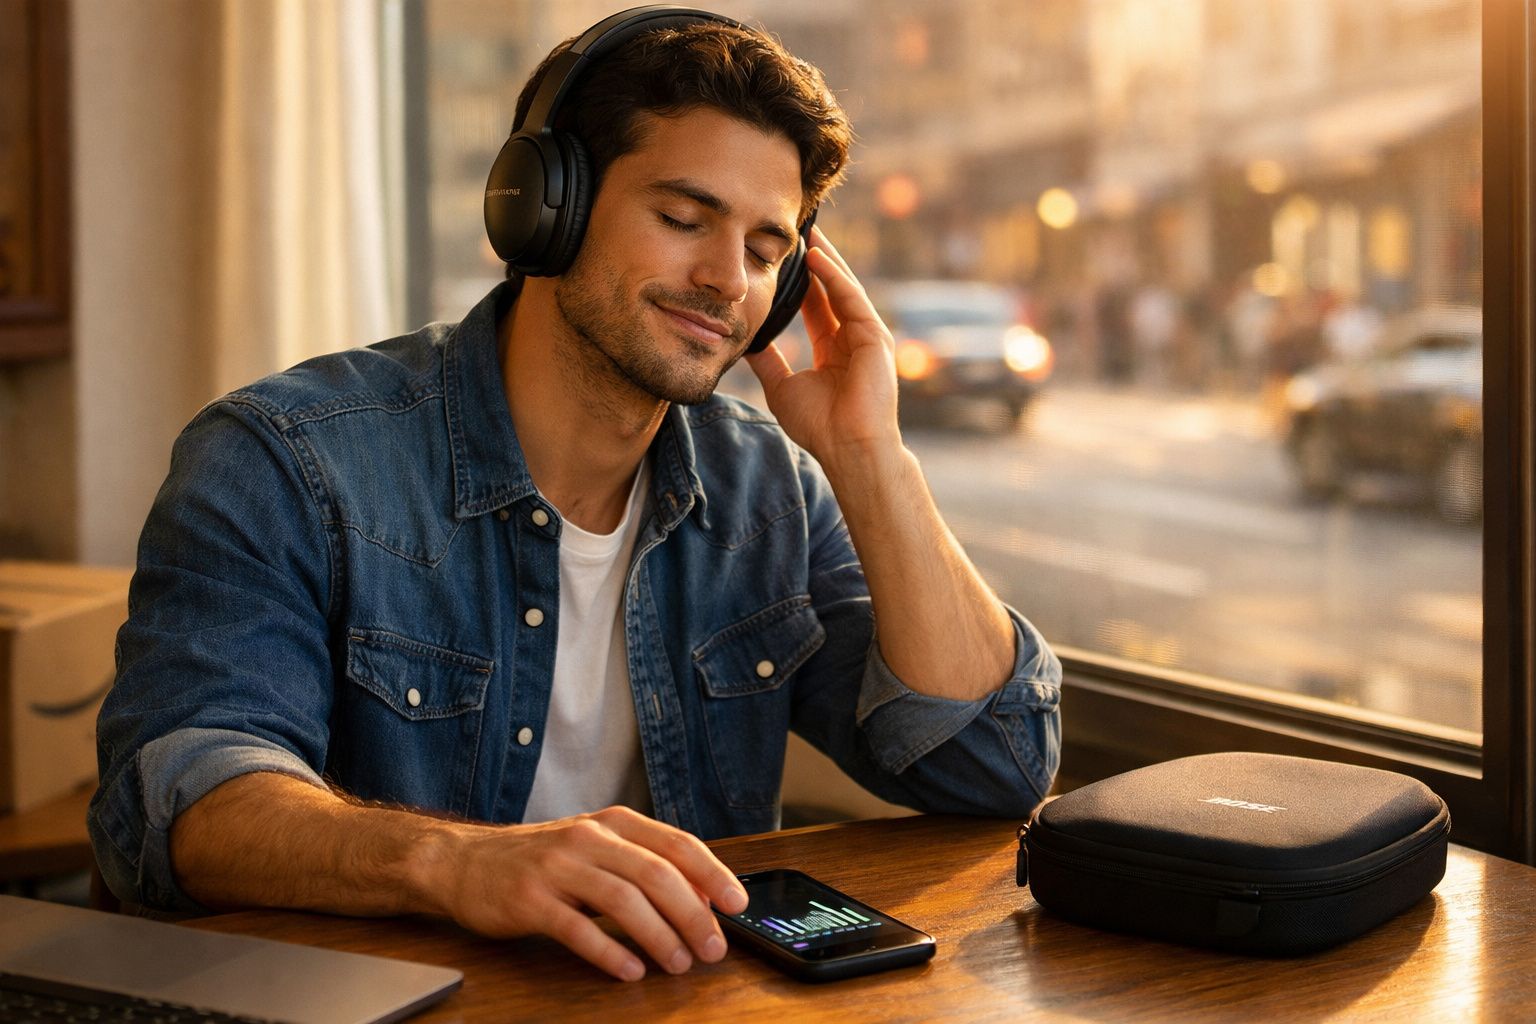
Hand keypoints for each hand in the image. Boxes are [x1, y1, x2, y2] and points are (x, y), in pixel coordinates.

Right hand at [435, 806, 748, 980]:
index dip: (712, 874)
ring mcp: (557, 867)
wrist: (465, 862)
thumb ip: (643, 865)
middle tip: (712, 948)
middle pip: (656, 875)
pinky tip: (630, 970)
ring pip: (623, 901)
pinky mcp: (530, 900)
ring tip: (678, 963)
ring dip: (659, 936)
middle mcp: (588, 838)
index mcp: (612, 823)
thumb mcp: (596, 849)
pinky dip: (609, 952)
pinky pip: (578, 929)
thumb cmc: (541, 859)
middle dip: (692, 915)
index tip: (737, 904)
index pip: (676, 844)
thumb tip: (701, 896)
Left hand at [746, 226, 900, 471]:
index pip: (816, 306)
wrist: (847, 448)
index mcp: (833, 350)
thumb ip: (768, 362)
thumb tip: (746, 342)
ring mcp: (866, 336)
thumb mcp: (782, 387)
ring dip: (825, 259)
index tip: (784, 258)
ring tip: (806, 232)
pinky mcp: (874, 336)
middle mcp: (851, 338)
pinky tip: (817, 256)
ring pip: (842, 287)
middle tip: (796, 231)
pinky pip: (851, 298)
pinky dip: (834, 276)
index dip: (801, 282)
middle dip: (815, 261)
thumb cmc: (820, 426)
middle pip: (831, 289)